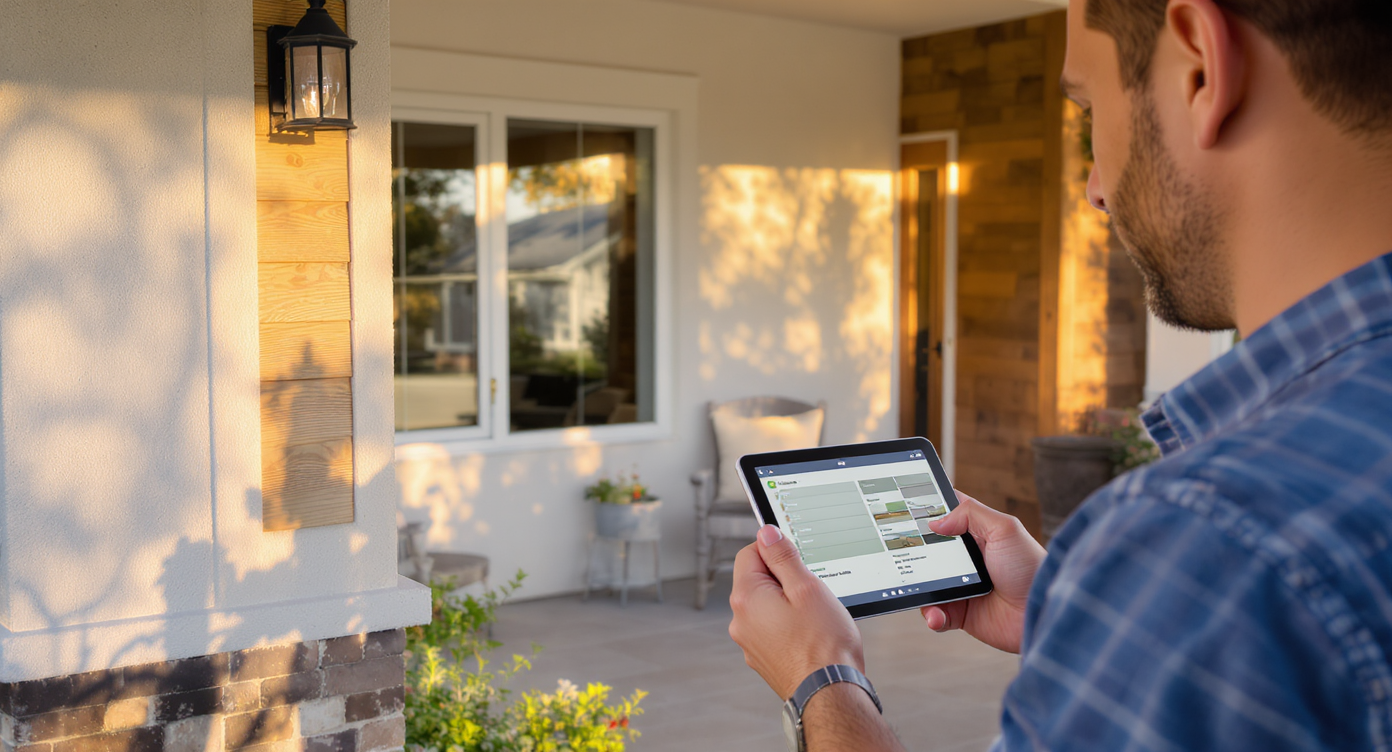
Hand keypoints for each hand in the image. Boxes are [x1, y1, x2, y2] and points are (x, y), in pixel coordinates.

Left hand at [729, 525, 863, 698]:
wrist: (830, 693)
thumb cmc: (823, 645)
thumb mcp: (807, 588)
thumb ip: (783, 557)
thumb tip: (767, 533)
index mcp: (747, 598)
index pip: (749, 553)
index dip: (776, 550)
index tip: (797, 560)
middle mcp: (741, 621)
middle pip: (757, 580)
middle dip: (784, 579)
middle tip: (811, 592)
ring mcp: (750, 642)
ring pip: (766, 606)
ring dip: (787, 603)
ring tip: (813, 617)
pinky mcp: (762, 658)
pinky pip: (771, 629)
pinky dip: (788, 626)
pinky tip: (810, 635)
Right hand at [920, 491, 1045, 653]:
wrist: (1042, 613)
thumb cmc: (1031, 568)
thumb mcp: (1005, 529)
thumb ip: (970, 514)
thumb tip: (935, 521)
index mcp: (977, 535)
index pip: (945, 517)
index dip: (926, 513)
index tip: (905, 511)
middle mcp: (966, 559)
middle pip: (928, 550)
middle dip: (912, 552)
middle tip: (899, 552)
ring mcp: (961, 586)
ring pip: (926, 583)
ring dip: (919, 588)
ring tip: (922, 591)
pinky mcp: (961, 614)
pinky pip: (937, 614)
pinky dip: (933, 615)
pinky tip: (938, 614)